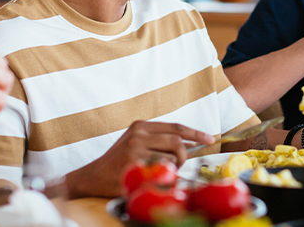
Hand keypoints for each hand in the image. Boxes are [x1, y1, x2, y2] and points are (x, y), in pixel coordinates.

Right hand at [67, 121, 214, 198]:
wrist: (93, 176)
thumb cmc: (119, 162)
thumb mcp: (138, 143)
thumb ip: (161, 141)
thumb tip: (191, 144)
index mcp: (142, 126)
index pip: (176, 127)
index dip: (195, 133)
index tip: (210, 138)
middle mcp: (139, 133)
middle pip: (177, 142)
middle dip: (184, 156)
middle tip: (181, 165)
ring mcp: (136, 148)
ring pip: (170, 158)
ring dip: (170, 169)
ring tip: (157, 173)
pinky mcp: (134, 164)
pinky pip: (161, 171)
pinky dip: (162, 176)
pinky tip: (150, 177)